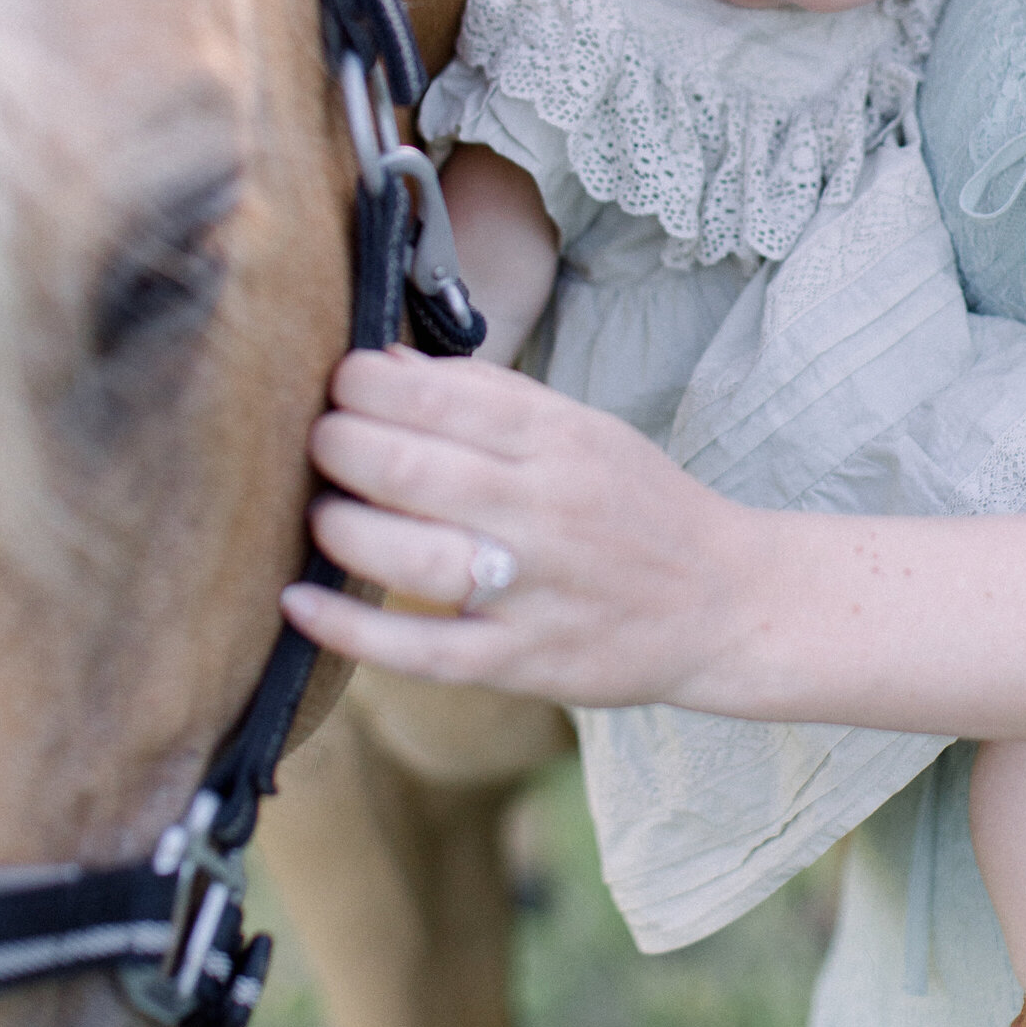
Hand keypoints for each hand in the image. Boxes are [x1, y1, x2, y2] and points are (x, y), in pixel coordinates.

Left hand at [280, 346, 764, 708]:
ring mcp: (530, 590)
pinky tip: (299, 603)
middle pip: (411, 468)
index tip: (340, 382)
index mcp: (558, 440)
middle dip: (340, 444)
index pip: (441, 396)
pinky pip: (421, 651)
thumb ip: (487, 395)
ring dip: (342, 525)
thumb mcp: (582, 428)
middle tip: (318, 440)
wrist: (725, 602)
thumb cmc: (641, 505)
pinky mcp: (520, 662)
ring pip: (409, 556)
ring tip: (322, 511)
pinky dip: (352, 629)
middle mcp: (543, 508)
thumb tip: (390, 364)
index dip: (367, 383)